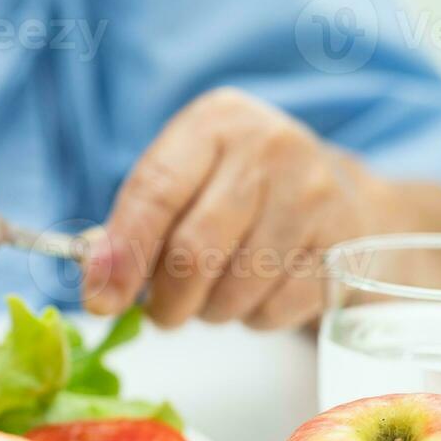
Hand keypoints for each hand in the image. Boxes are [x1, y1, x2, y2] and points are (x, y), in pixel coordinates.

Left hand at [81, 88, 440, 330]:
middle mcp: (269, 148)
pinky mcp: (343, 244)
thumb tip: (98, 289)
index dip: (123, 254)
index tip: (101, 299)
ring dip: (209, 311)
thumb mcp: (180, 182)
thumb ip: (130, 228)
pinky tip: (256, 290)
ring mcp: (314, 194)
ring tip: (213, 292)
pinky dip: (251, 317)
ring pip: (235, 289)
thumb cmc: (233, 187)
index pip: (155, 193)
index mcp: (214, 122)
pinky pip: (275, 309)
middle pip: (194, 251)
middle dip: (167, 300)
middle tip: (162, 312)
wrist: (331, 186)